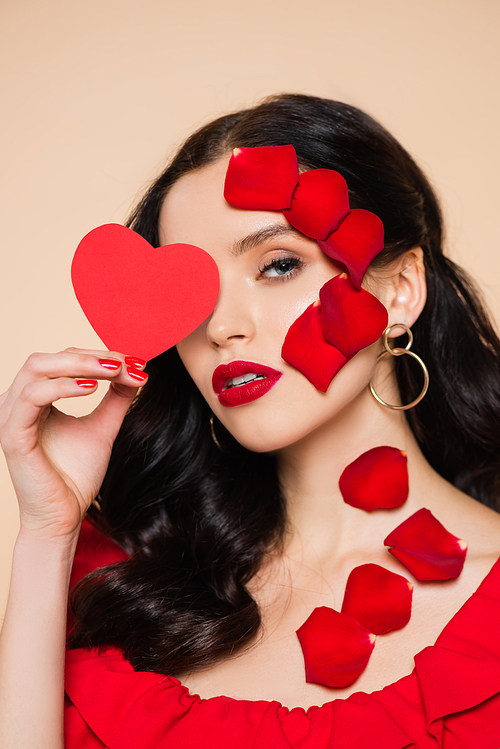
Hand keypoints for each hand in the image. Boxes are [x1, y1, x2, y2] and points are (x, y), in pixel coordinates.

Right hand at [0, 348, 147, 539]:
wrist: (64, 517)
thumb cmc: (75, 475)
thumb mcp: (102, 428)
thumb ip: (116, 399)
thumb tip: (135, 370)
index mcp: (34, 398)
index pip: (64, 361)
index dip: (99, 356)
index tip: (135, 363)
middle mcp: (17, 402)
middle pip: (49, 358)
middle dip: (90, 356)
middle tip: (126, 363)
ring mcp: (11, 416)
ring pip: (37, 368)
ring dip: (80, 365)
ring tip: (114, 371)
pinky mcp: (12, 435)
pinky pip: (32, 397)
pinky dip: (63, 387)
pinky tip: (92, 388)